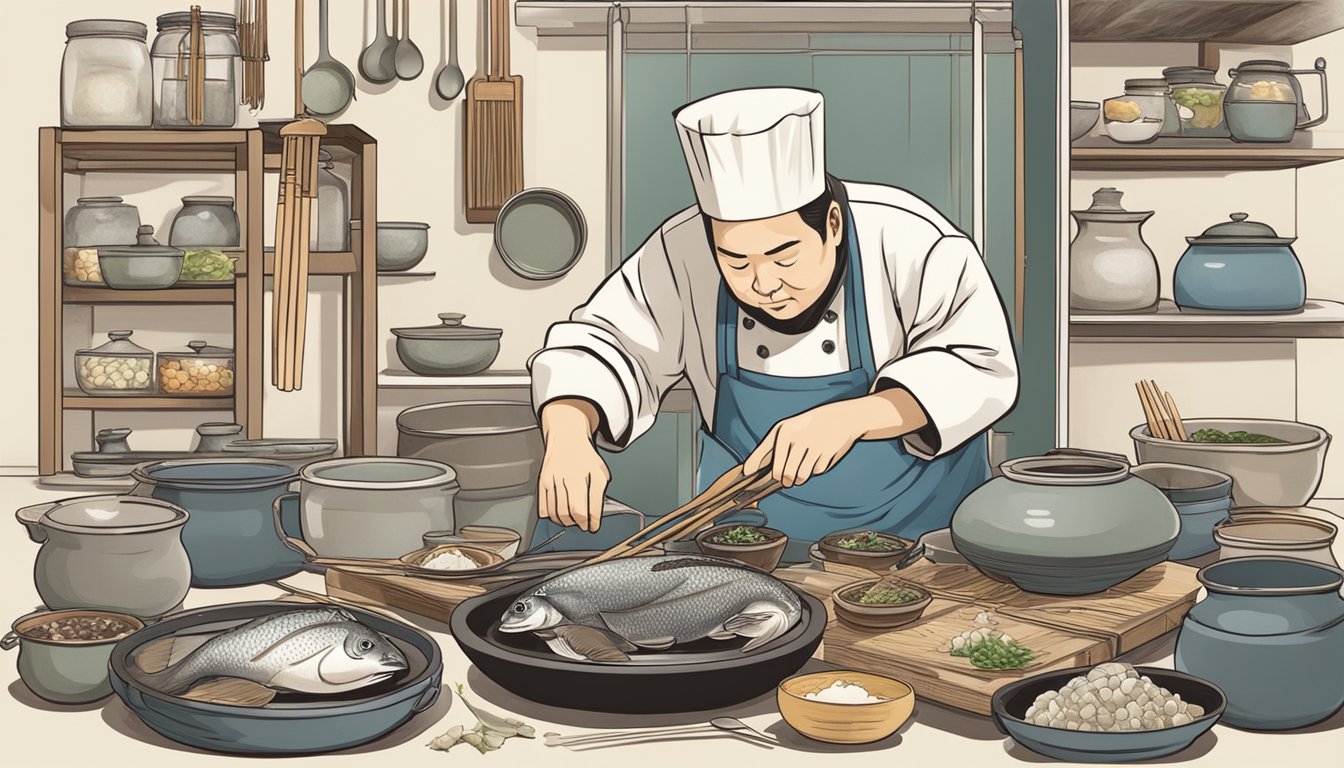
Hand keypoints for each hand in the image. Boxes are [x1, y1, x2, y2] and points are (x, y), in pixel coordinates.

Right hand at [538, 400, 610, 531]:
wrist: (566, 437)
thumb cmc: (585, 456)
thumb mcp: (600, 472)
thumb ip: (599, 495)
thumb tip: (595, 517)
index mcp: (585, 476)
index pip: (587, 508)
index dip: (591, 522)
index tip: (592, 527)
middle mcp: (568, 477)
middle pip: (572, 512)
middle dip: (578, 523)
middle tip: (581, 525)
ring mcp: (554, 479)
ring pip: (557, 511)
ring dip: (565, 521)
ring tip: (571, 520)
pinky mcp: (543, 480)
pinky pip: (544, 505)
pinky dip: (550, 515)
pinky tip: (557, 514)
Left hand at [742, 400, 865, 487]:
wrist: (839, 418)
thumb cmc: (807, 427)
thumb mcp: (787, 429)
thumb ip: (769, 449)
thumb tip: (750, 470)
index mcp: (783, 431)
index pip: (763, 455)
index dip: (753, 466)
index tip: (746, 475)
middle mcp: (795, 437)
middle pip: (783, 473)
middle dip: (785, 480)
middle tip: (787, 480)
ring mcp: (812, 445)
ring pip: (800, 476)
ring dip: (800, 479)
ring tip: (801, 473)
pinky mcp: (826, 452)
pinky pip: (816, 472)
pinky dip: (816, 470)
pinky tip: (817, 459)